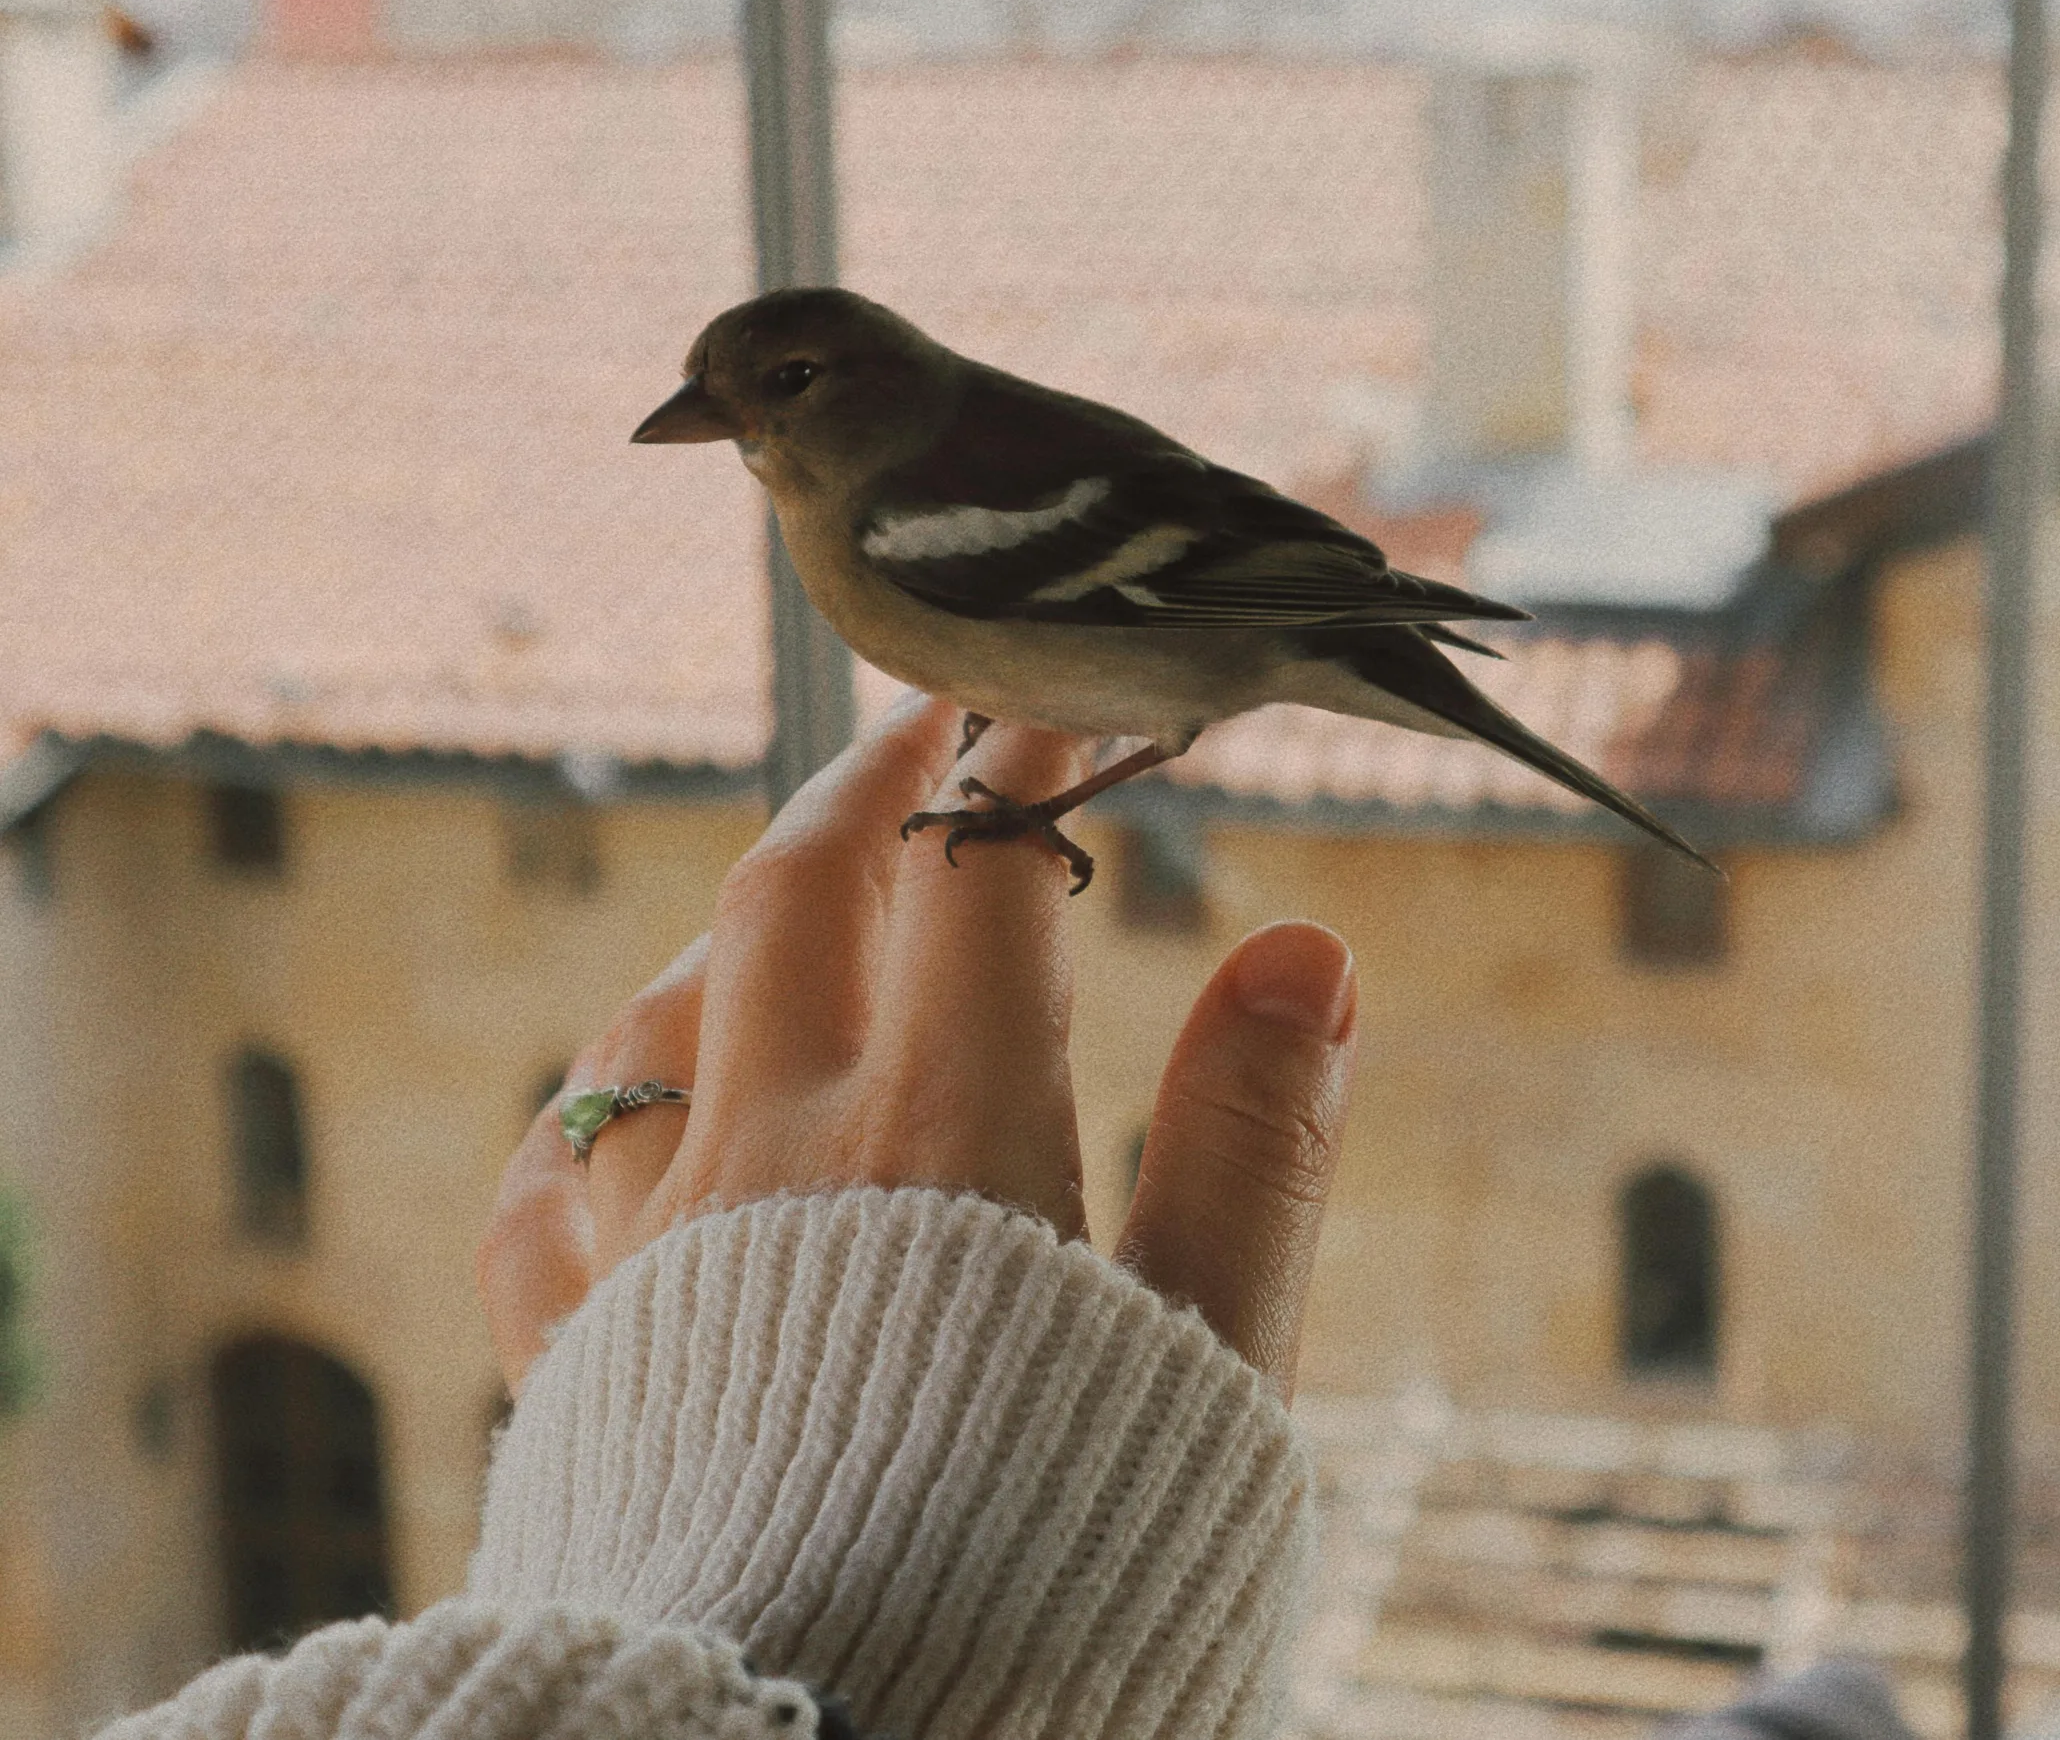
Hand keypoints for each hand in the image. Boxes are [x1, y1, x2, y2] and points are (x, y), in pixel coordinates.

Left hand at [477, 695, 1356, 1401]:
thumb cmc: (1054, 1569)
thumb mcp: (1204, 1366)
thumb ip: (1251, 1146)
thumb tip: (1309, 947)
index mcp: (945, 1138)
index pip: (985, 881)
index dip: (1026, 765)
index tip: (1058, 700)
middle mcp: (772, 1158)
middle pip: (797, 898)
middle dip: (870, 784)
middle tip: (923, 718)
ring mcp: (647, 1256)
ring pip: (655, 1019)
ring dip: (731, 933)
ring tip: (790, 914)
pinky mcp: (571, 1366)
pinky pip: (540, 1191)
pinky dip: (588, 1116)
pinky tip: (616, 1115)